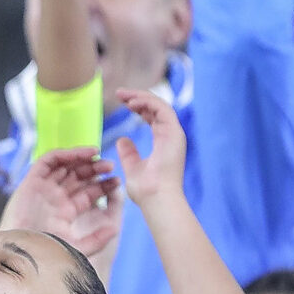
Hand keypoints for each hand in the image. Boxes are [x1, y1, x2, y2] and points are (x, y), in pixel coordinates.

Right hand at [0, 147, 120, 257]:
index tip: (116, 181)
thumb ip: (97, 239)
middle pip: (78, 177)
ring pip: (65, 166)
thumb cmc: (44, 252)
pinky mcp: (32, 180)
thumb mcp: (77, 248)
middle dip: (94, 170)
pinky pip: (49, 160)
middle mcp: (55, 198)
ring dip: (82, 159)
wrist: (19, 251)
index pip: (87, 193)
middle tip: (110, 166)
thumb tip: (114, 229)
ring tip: (99, 157)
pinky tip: (85, 153)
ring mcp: (43, 188)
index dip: (103, 186)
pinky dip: (66, 153)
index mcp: (65, 212)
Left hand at [114, 88, 188, 208]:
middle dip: (138, 97)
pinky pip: (163, 110)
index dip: (138, 106)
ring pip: (160, 105)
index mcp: (163, 141)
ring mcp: (174, 134)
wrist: (157, 200)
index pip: (152, 116)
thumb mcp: (133, 167)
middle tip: (119, 93)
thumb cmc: (146, 190)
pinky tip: (131, 103)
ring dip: (141, 97)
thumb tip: (122, 139)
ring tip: (123, 96)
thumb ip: (129, 153)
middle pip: (156, 107)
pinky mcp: (175, 134)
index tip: (122, 101)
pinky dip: (147, 103)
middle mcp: (171, 135)